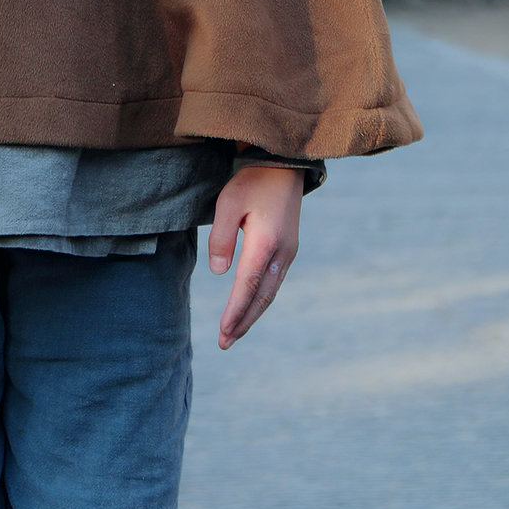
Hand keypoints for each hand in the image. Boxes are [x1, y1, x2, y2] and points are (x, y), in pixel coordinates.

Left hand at [208, 166, 301, 349]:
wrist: (284, 165)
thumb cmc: (252, 180)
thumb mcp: (228, 202)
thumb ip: (221, 237)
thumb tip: (219, 273)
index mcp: (266, 242)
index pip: (248, 286)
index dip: (235, 311)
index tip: (223, 332)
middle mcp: (282, 252)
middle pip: (262, 297)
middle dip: (243, 322)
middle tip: (225, 342)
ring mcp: (288, 252)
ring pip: (270, 292)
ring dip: (252, 314)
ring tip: (233, 332)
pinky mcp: (288, 249)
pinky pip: (273, 282)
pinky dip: (260, 300)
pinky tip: (249, 308)